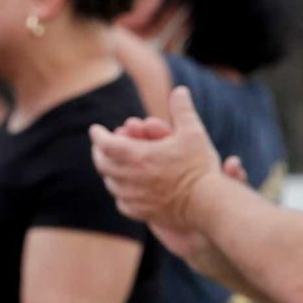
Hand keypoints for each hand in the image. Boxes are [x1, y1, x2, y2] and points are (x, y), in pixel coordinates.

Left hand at [89, 85, 223, 229]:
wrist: (207, 204)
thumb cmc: (200, 167)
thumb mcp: (194, 133)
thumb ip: (183, 110)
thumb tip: (179, 89)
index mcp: (138, 156)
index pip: (106, 144)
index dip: (98, 135)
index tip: (95, 129)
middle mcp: (130, 178)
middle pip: (103, 164)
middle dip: (99, 153)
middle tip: (100, 146)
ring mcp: (133, 197)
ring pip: (111, 183)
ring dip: (109, 172)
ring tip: (111, 165)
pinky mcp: (140, 212)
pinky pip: (121, 202)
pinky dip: (120, 191)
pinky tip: (123, 188)